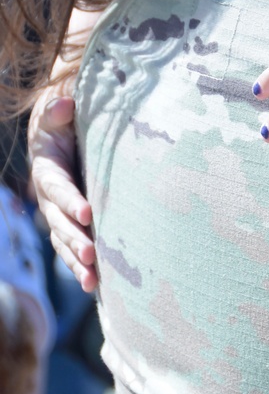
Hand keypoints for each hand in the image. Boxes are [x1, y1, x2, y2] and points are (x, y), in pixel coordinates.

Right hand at [28, 94, 95, 291]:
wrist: (60, 139)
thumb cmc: (63, 125)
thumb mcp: (58, 115)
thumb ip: (58, 111)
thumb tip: (64, 105)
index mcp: (47, 172)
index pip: (58, 189)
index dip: (70, 201)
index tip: (87, 213)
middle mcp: (50, 199)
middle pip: (60, 224)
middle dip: (74, 240)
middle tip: (91, 255)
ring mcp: (59, 216)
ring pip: (64, 244)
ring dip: (77, 263)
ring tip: (92, 281)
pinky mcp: (71, 226)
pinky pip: (72, 250)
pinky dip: (82, 269)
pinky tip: (96, 288)